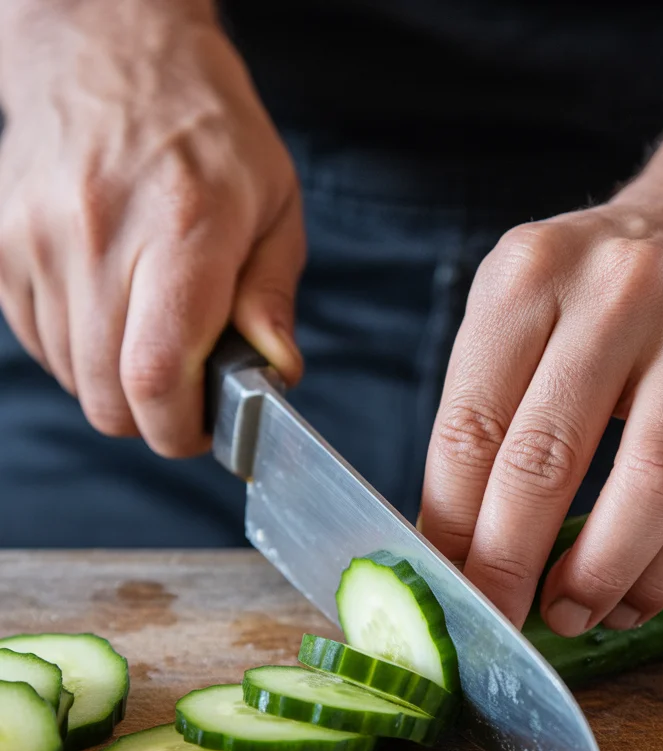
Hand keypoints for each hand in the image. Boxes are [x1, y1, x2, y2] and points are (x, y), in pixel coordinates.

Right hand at [0, 0, 302, 455]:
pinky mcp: (1, 244)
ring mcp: (37, 238)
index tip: (202, 430)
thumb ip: (271, 298)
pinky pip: (38, 342)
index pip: (157, 375)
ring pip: (72, 377)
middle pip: (107, 395)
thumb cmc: (206, 129)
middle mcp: (98, 234)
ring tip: (149, 329)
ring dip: (115, 382)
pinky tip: (110, 308)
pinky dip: (77, 350)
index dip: (179, 429)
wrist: (109, 48)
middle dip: (152, 417)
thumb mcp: (274, 206)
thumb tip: (276, 374)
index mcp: (183, 228)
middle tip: (185, 390)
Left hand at [421, 167, 662, 634]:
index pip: (471, 429)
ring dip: (597, 574)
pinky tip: (630, 600)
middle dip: (509, 563)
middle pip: (545, 460)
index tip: (444, 586)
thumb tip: (448, 544)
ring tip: (567, 616)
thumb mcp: (524, 313)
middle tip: (496, 621)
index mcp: (528, 278)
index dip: (451, 526)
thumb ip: (485, 413)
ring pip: (647, 487)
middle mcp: (615, 295)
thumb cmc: (599, 295)